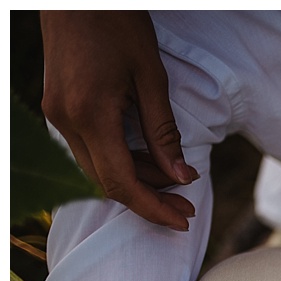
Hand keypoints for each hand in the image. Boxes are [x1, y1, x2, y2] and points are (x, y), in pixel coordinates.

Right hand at [40, 11, 198, 229]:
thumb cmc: (117, 24)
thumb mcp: (151, 78)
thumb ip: (163, 132)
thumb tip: (180, 177)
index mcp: (89, 115)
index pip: (120, 182)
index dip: (151, 208)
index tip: (182, 220)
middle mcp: (65, 121)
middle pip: (105, 180)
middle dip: (148, 198)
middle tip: (187, 205)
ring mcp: (57, 114)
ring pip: (96, 166)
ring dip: (135, 178)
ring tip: (175, 182)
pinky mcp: (58, 107)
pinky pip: (88, 147)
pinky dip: (119, 157)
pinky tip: (149, 159)